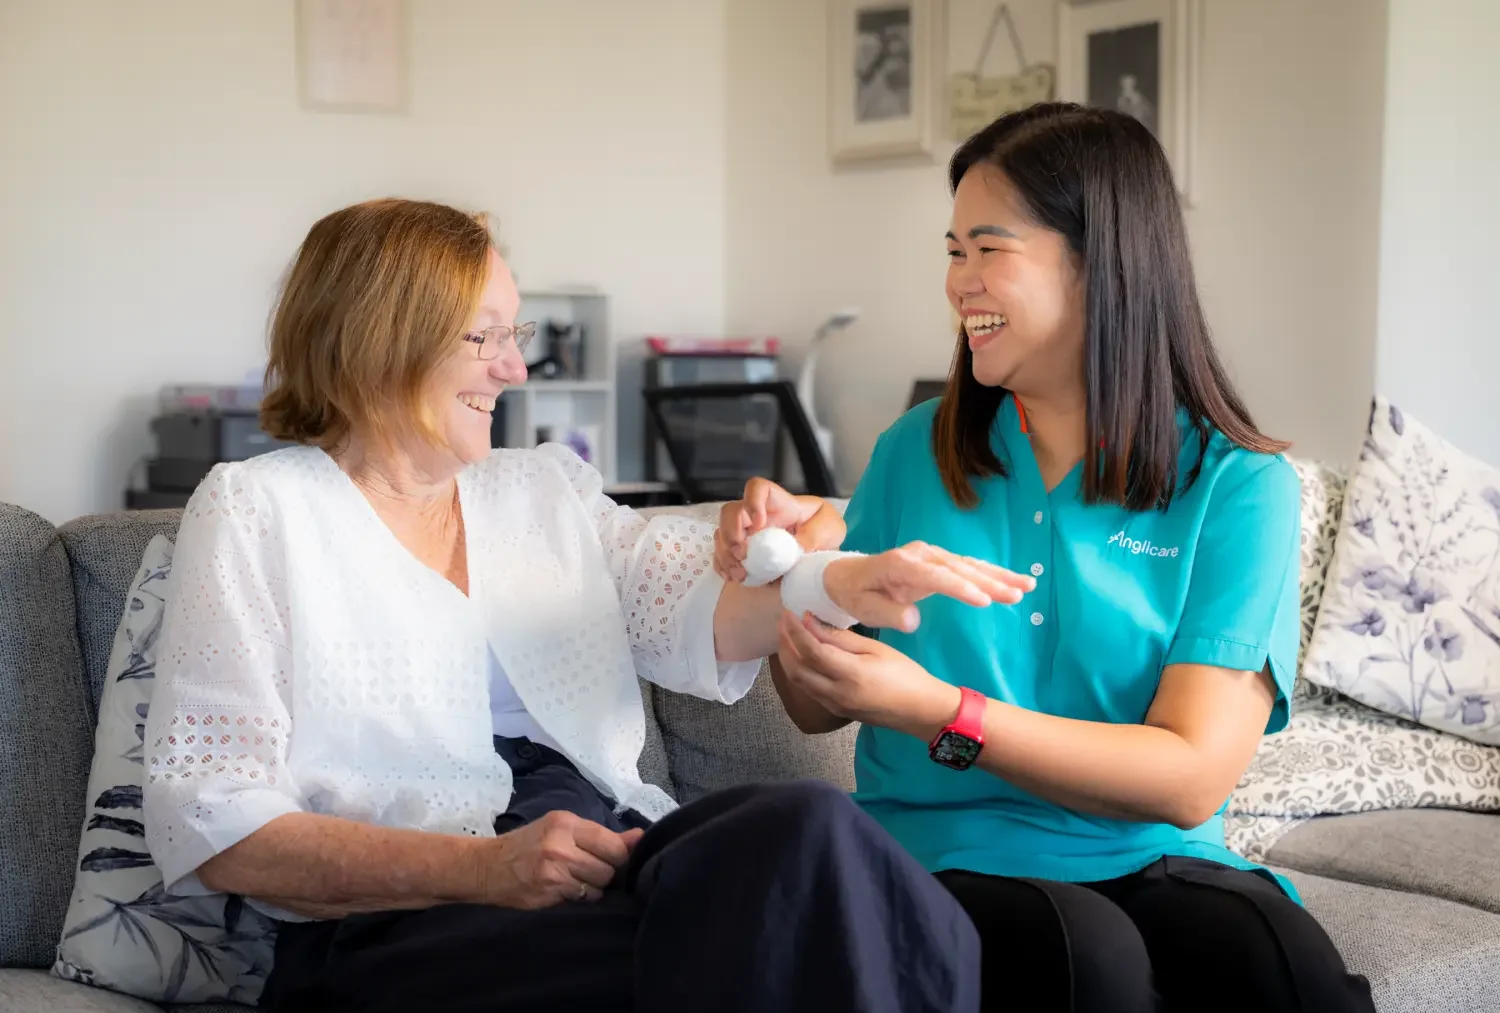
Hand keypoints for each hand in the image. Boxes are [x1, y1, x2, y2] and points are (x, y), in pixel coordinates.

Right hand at [474, 811, 643, 909]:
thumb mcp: (560, 829)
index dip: (620, 854)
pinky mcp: (549, 892)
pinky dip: (581, 897)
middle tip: (591, 870)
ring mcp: (555, 870)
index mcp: (566, 823)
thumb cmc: (526, 846)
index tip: (614, 859)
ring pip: (599, 884)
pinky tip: (565, 890)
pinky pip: (583, 898)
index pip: (613, 842)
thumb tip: (640, 837)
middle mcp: (561, 844)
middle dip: (607, 871)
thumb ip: (599, 835)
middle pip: (610, 865)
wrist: (487, 867)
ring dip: (595, 886)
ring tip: (577, 880)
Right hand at [714, 477, 845, 581]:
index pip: (757, 488)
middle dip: (731, 532)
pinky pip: (722, 556)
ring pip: (722, 535)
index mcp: (779, 504)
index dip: (752, 501)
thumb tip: (795, 547)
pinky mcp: (744, 554)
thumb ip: (815, 534)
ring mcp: (747, 535)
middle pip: (730, 512)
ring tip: (740, 573)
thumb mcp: (831, 528)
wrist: (821, 554)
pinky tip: (734, 577)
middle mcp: (757, 516)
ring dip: (726, 554)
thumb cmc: (825, 532)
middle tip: (743, 554)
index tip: (759, 524)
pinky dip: (723, 566)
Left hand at [777, 612, 961, 738]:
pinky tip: (802, 656)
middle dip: (785, 643)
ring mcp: (833, 705)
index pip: (812, 651)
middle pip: (797, 669)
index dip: (796, 631)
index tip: (790, 612)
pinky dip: (799, 670)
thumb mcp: (877, 650)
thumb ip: (842, 639)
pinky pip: (808, 689)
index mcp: (850, 675)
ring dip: (788, 658)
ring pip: (798, 681)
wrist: (921, 710)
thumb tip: (812, 623)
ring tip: (787, 636)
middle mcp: (836, 693)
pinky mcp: (835, 710)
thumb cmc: (905, 675)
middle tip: (783, 621)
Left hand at [824, 542, 1034, 631]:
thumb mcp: (863, 608)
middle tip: (1017, 594)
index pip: (936, 576)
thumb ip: (887, 614)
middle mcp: (920, 554)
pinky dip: (992, 573)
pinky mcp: (940, 561)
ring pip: (969, 565)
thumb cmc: (855, 595)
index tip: (984, 601)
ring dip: (999, 575)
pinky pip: (969, 566)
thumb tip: (913, 619)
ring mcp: (931, 555)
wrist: (846, 576)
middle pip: (959, 568)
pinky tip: (1015, 581)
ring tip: (1027, 586)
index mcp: (900, 565)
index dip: (961, 587)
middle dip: (990, 581)